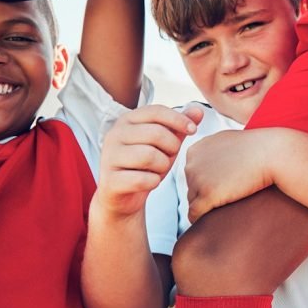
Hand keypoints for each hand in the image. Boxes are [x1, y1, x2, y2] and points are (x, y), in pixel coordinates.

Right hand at [93, 104, 202, 218]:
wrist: (124, 197)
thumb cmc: (147, 164)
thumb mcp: (166, 143)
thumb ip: (180, 126)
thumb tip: (198, 110)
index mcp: (127, 119)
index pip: (156, 111)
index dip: (178, 119)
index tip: (193, 130)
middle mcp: (114, 134)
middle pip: (156, 134)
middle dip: (171, 148)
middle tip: (169, 157)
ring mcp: (109, 157)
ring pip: (149, 156)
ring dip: (162, 166)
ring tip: (158, 169)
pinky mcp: (109, 180)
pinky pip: (142, 179)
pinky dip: (153, 182)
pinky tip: (150, 182)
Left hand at [185, 127, 283, 223]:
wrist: (271, 154)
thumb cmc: (255, 148)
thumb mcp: (226, 142)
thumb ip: (211, 153)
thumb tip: (204, 168)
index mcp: (195, 150)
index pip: (192, 175)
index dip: (209, 182)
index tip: (226, 182)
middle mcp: (191, 163)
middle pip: (191, 189)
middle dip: (206, 195)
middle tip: (229, 194)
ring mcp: (197, 179)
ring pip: (193, 202)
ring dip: (207, 206)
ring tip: (227, 203)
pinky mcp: (206, 194)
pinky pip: (195, 214)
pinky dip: (202, 219)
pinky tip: (217, 218)